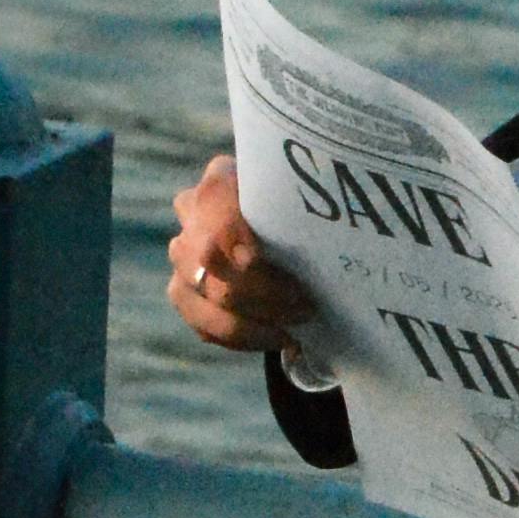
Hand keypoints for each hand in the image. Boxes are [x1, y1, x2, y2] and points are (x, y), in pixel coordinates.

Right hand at [167, 154, 320, 354]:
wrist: (283, 234)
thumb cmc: (300, 217)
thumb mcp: (304, 203)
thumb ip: (305, 205)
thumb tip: (336, 225)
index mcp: (222, 179)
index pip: (215, 202)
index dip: (230, 233)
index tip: (256, 261)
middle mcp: (192, 212)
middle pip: (209, 257)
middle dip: (261, 290)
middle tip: (305, 305)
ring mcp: (181, 254)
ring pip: (208, 298)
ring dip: (256, 321)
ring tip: (294, 327)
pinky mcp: (181, 291)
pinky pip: (204, 325)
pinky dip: (244, 338)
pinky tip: (277, 337)